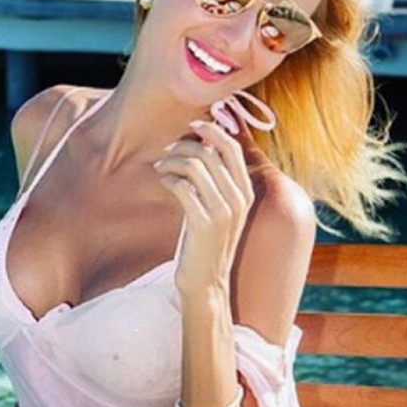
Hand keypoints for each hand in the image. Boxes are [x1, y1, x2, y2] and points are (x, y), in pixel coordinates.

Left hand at [154, 112, 255, 303]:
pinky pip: (183, 187)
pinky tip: (164, 182)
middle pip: (212, 152)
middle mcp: (239, 199)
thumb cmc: (205, 241)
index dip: (212, 130)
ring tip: (160, 167)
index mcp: (246, 192)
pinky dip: (170, 179)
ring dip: (172, 161)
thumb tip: (201, 146)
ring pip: (196, 166)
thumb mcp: (217, 208)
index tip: (193, 124)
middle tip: (166, 150)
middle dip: (185, 144)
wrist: (206, 281)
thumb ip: (215, 180)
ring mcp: (224, 211)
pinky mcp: (204, 223)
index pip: (233, 148)